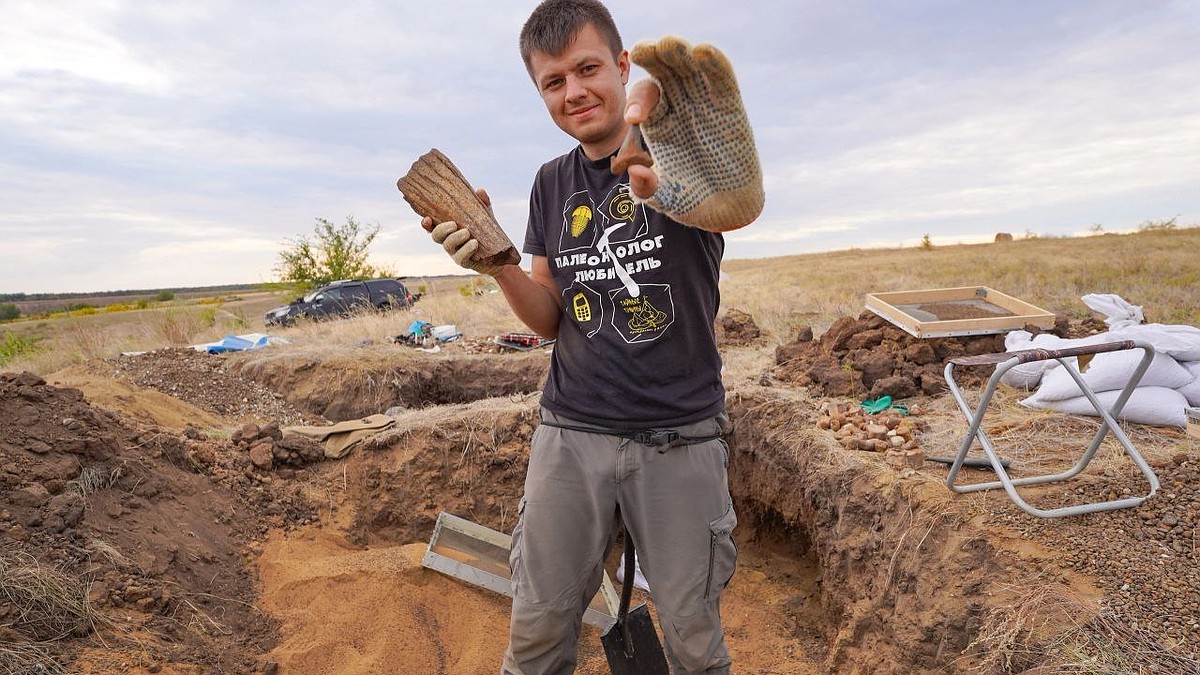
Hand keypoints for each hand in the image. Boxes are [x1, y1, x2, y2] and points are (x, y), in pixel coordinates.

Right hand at [422, 189, 507, 275]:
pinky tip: (474, 243)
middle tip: (453, 224)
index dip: (426, 224)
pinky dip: (466, 249)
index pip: (432, 226)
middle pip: (436, 236)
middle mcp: (449, 241)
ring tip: (467, 232)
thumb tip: (479, 191)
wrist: (500, 254)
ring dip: (455, 238)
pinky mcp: (465, 262)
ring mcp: (455, 252)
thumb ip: (482, 203)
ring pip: (447, 246)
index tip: (427, 218)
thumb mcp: (485, 215)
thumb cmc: (487, 232)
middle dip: (441, 229)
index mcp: (449, 229)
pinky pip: (461, 258)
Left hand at [622, 36, 763, 231]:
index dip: (638, 103)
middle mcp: (680, 107)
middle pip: (665, 72)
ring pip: (691, 69)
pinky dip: (715, 64)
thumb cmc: (690, 200)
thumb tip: (638, 173)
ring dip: (680, 53)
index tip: (635, 119)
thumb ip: (646, 189)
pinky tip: (704, 52)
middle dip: (654, 58)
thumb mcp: (662, 198)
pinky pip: (722, 80)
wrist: (726, 210)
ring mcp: (706, 104)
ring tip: (669, 44)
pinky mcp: (731, 108)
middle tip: (643, 50)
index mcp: (658, 123)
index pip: (643, 100)